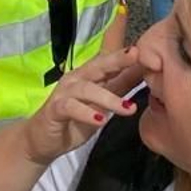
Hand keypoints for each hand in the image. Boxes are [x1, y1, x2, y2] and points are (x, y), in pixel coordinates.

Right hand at [21, 47, 143, 165]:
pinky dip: (85, 112)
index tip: (147, 50)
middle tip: (136, 56)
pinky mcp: (55, 109)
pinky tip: (100, 120)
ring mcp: (64, 92)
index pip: (110, 62)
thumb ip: (120, 87)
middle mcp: (77, 79)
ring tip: (128, 108)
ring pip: (87, 89)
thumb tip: (145, 73)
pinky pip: (70, 107)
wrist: (44, 140)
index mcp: (89, 76)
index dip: (127, 55)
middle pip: (98, 65)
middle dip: (117, 60)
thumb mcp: (102, 103)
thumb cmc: (75, 119)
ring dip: (109, 97)